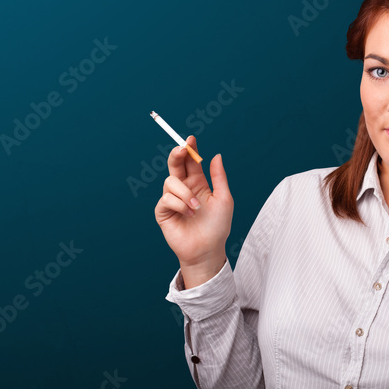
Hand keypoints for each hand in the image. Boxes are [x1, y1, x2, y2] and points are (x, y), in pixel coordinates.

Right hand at [154, 136, 232, 286]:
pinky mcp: (163, 211)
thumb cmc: (217, 227)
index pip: (190, 161)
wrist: (207, 250)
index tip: (190, 139)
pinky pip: (166, 199)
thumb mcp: (224, 199)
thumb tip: (216, 155)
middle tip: (181, 149)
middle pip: (174, 164)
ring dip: (185, 193)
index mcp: (197, 183)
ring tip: (196, 207)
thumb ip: (219, 177)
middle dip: (176, 154)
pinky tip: (188, 214)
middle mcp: (183, 188)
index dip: (189, 149)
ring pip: (170, 182)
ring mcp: (172, 199)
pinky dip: (179, 204)